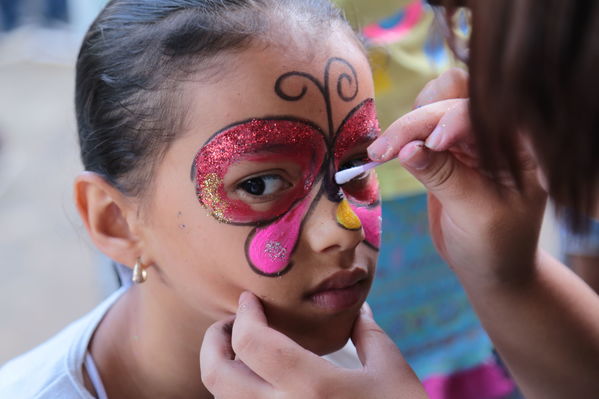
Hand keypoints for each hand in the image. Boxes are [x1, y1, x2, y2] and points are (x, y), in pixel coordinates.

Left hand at [200, 292, 427, 398]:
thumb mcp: (391, 371)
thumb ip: (368, 334)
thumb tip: (358, 308)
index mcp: (313, 387)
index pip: (253, 342)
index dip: (245, 314)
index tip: (250, 299)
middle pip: (218, 375)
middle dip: (213, 341)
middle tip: (229, 324)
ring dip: (221, 369)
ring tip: (241, 351)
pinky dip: (238, 395)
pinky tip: (258, 383)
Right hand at [368, 68, 546, 283]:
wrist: (491, 269)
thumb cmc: (496, 246)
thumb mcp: (475, 213)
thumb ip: (444, 177)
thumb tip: (407, 148)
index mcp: (519, 147)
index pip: (484, 114)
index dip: (453, 120)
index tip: (429, 144)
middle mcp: (496, 136)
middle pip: (453, 102)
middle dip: (417, 122)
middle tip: (383, 151)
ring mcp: (470, 141)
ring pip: (435, 106)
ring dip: (407, 123)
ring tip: (383, 151)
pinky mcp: (447, 152)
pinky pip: (423, 129)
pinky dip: (403, 134)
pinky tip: (387, 151)